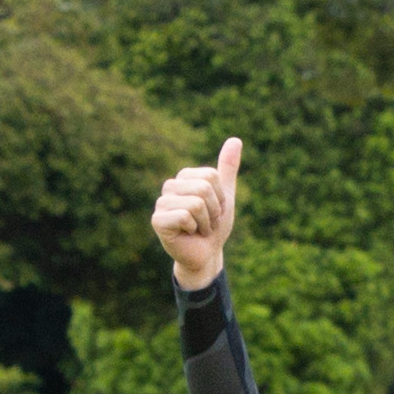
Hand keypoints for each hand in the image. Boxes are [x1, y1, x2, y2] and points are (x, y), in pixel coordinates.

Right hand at [151, 137, 242, 289]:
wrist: (206, 254)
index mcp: (184, 177)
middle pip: (204, 188)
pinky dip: (194, 229)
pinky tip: (188, 234)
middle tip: (207, 222)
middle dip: (214, 211)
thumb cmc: (214, 226)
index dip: (220, 198)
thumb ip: (227, 168)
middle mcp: (170, 187)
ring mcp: (161, 203)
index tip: (214, 211)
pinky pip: (185, 216)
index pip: (211, 176)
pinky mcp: (157, 220)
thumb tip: (235, 139)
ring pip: (196, 203)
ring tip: (198, 229)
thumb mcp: (225, 195)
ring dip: (205, 222)